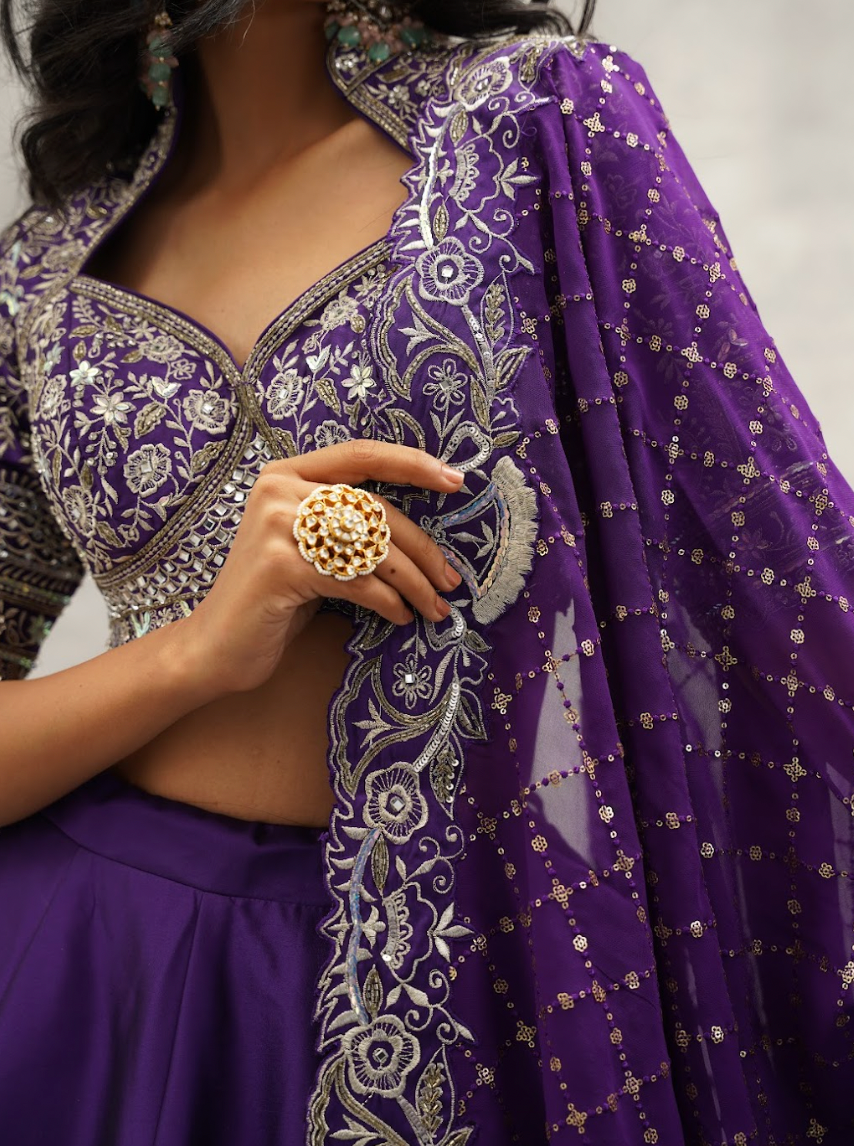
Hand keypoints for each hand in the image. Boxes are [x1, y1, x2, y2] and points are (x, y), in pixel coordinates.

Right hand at [179, 439, 464, 695]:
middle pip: (375, 510)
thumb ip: (345, 523)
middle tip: (450, 580)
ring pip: (372, 548)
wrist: (216, 646)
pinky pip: (358, 580)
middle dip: (422, 549)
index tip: (455, 481)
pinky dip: (388, 602)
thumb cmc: (273, 597)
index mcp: (285, 474)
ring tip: (433, 607)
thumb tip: (420, 534)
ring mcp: (277, 526)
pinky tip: (399, 617)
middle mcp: (279, 490)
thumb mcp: (308, 547)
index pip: (360, 454)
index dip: (412, 464)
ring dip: (414, 583)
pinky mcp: (282, 566)